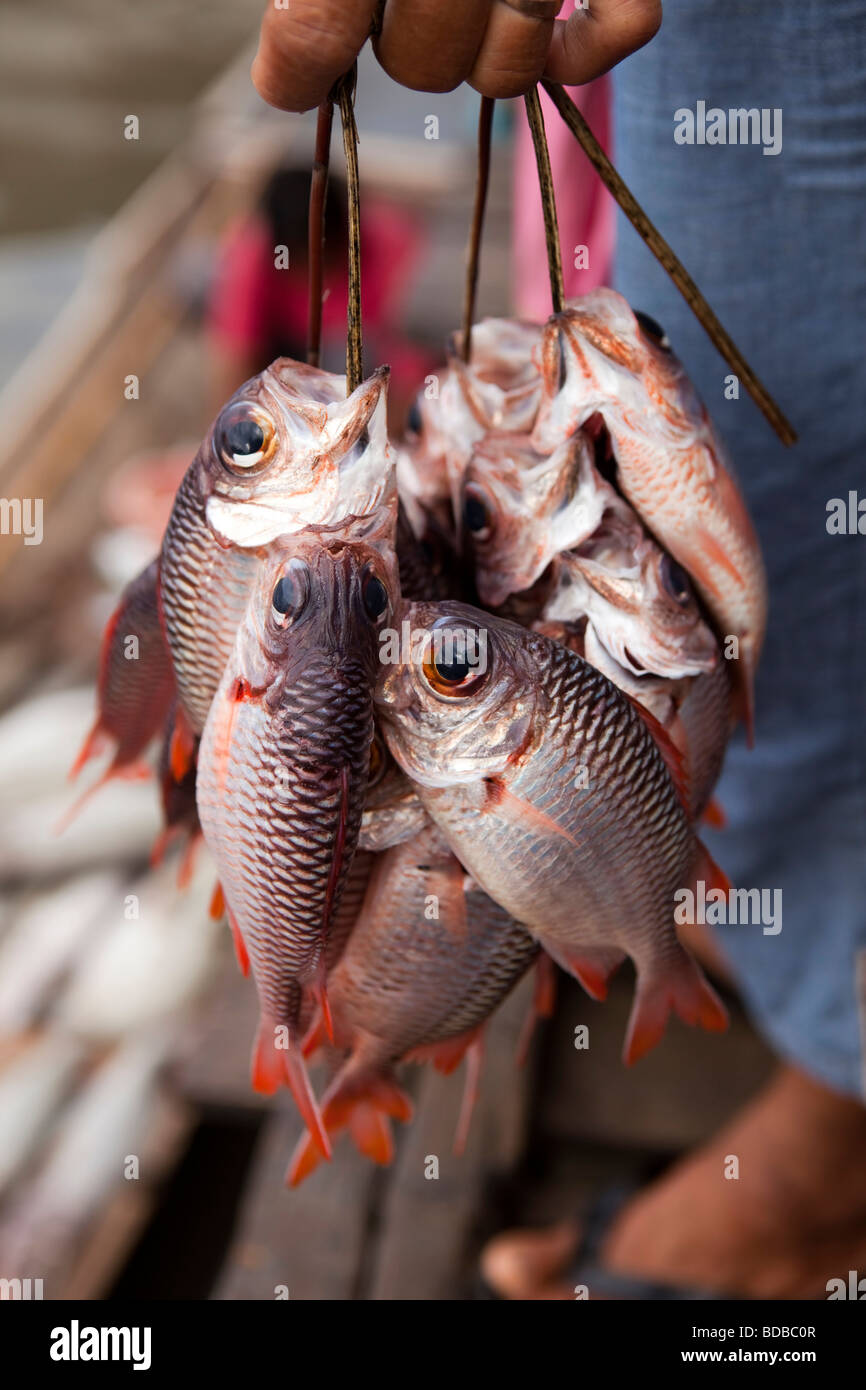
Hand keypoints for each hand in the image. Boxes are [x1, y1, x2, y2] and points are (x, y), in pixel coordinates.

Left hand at [252, 0, 661, 112]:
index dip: (300, 59)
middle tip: (412, 2)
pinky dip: (593, 45)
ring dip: (487, 47)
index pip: (323, 16)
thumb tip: (293, 50)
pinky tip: (566, 30)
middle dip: (409, 47)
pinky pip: (622, 28)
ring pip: (508, 67)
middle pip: (422, 62)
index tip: (290, 78)